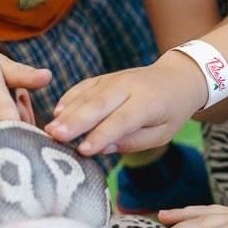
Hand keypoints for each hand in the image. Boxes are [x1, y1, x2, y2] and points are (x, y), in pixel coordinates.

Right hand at [47, 50, 206, 156]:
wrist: (177, 77)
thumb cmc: (170, 112)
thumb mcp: (162, 133)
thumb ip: (133, 141)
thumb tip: (101, 148)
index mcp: (148, 103)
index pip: (122, 120)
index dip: (101, 135)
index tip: (83, 150)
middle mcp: (129, 87)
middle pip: (99, 104)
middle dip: (76, 121)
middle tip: (55, 136)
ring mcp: (115, 79)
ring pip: (88, 94)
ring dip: (67, 112)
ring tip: (50, 130)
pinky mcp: (104, 78)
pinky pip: (84, 86)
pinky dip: (69, 97)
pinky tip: (57, 112)